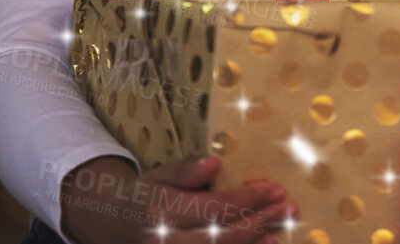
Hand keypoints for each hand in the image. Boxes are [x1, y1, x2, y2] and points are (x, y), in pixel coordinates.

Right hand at [59, 154, 297, 243]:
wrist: (109, 225)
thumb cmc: (143, 196)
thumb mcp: (158, 176)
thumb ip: (185, 171)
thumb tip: (215, 163)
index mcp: (159, 212)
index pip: (213, 208)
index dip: (248, 200)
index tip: (278, 189)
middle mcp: (162, 242)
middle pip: (220, 238)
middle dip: (259, 223)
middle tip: (290, 209)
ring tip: (280, 234)